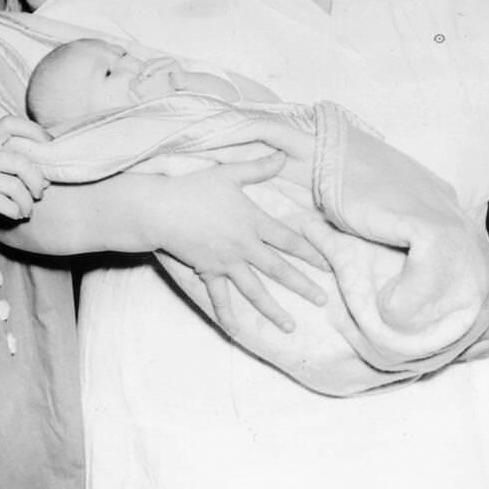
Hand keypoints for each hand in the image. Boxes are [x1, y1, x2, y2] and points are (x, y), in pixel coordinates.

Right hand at [0, 116, 50, 229]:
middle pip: (20, 161)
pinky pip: (4, 203)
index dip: (34, 130)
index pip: (10, 123)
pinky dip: (15, 211)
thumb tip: (47, 177)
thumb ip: (9, 163)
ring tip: (26, 208)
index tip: (49, 144)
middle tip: (40, 192)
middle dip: (37, 179)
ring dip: (27, 201)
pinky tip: (15, 214)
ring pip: (14, 186)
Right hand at [152, 152, 328, 334]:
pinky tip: (236, 333)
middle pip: (279, 269)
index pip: (289, 240)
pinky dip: (227, 316)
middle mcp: (244, 246)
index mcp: (253, 222)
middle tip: (322, 301)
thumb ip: (258, 167)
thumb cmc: (194, 188)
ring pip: (255, 291)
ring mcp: (226, 263)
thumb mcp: (229, 173)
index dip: (310, 252)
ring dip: (273, 310)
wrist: (161, 210)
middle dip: (303, 286)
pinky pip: (220, 298)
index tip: (327, 266)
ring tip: (290, 327)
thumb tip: (284, 155)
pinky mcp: (208, 272)